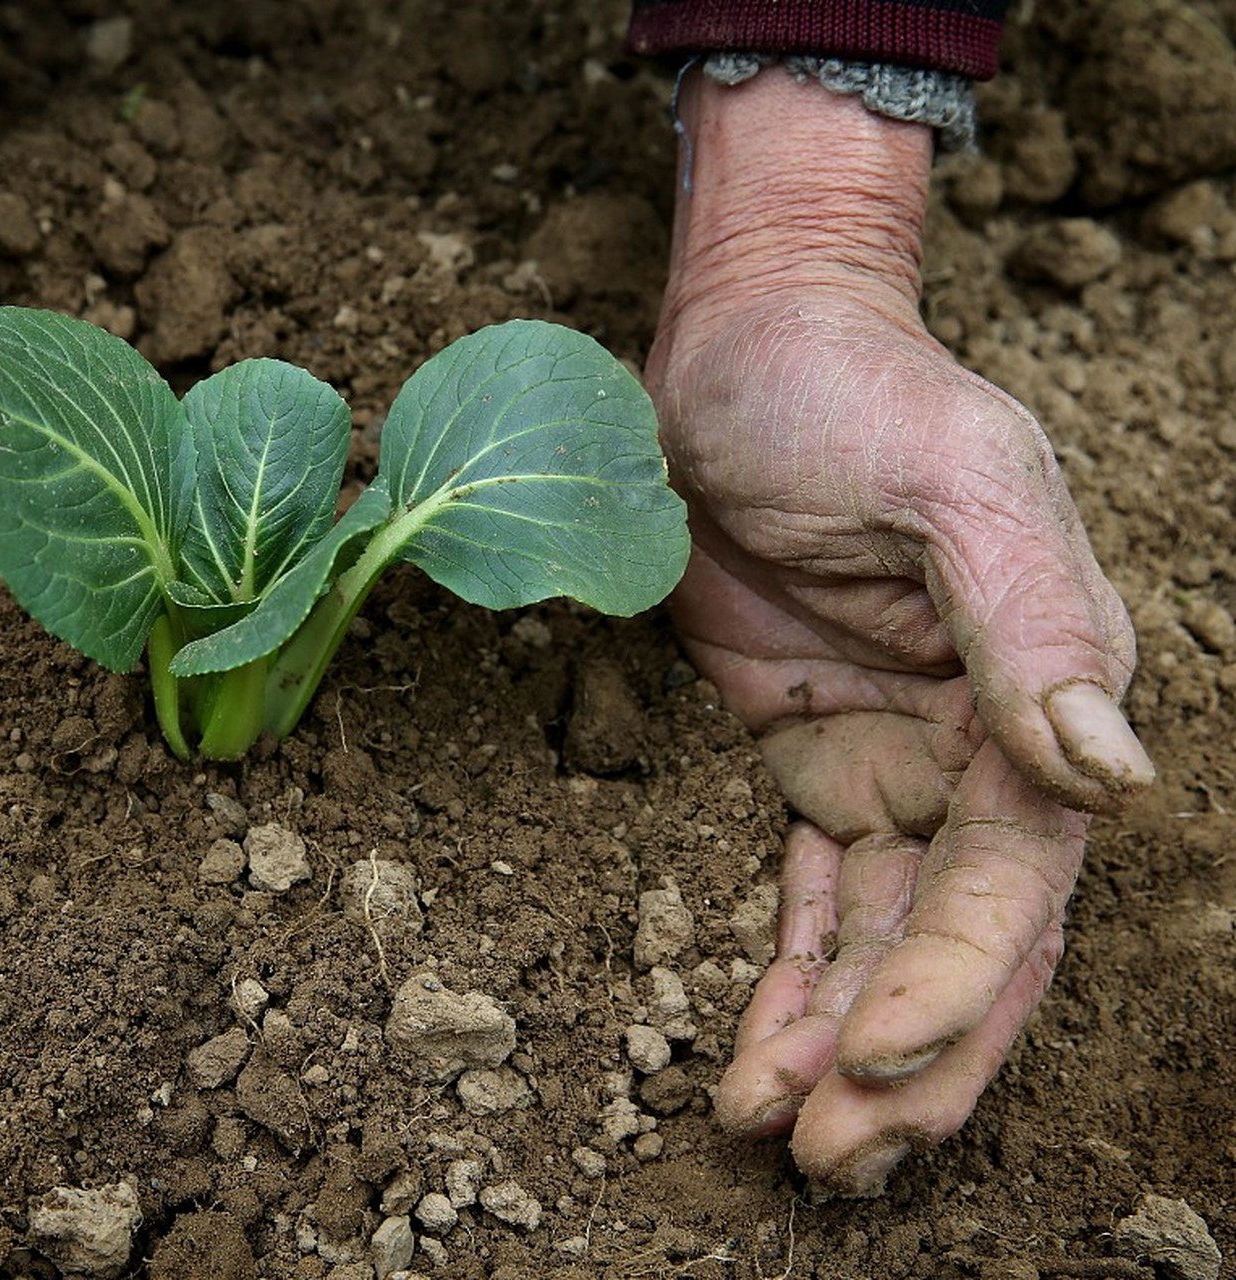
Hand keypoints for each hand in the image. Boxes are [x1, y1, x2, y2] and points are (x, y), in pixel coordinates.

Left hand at [650, 72, 1150, 1193]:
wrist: (744, 345)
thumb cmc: (851, 389)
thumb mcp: (954, 476)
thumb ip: (1031, 616)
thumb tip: (1107, 769)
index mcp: (1042, 695)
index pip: (1016, 884)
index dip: (954, 986)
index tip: (868, 1060)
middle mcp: (984, 749)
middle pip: (962, 944)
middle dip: (906, 1059)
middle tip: (832, 1159)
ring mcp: (896, 761)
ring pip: (886, 941)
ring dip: (841, 1045)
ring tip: (781, 1140)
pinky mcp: (812, 758)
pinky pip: (814, 895)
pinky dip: (791, 979)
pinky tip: (757, 1058)